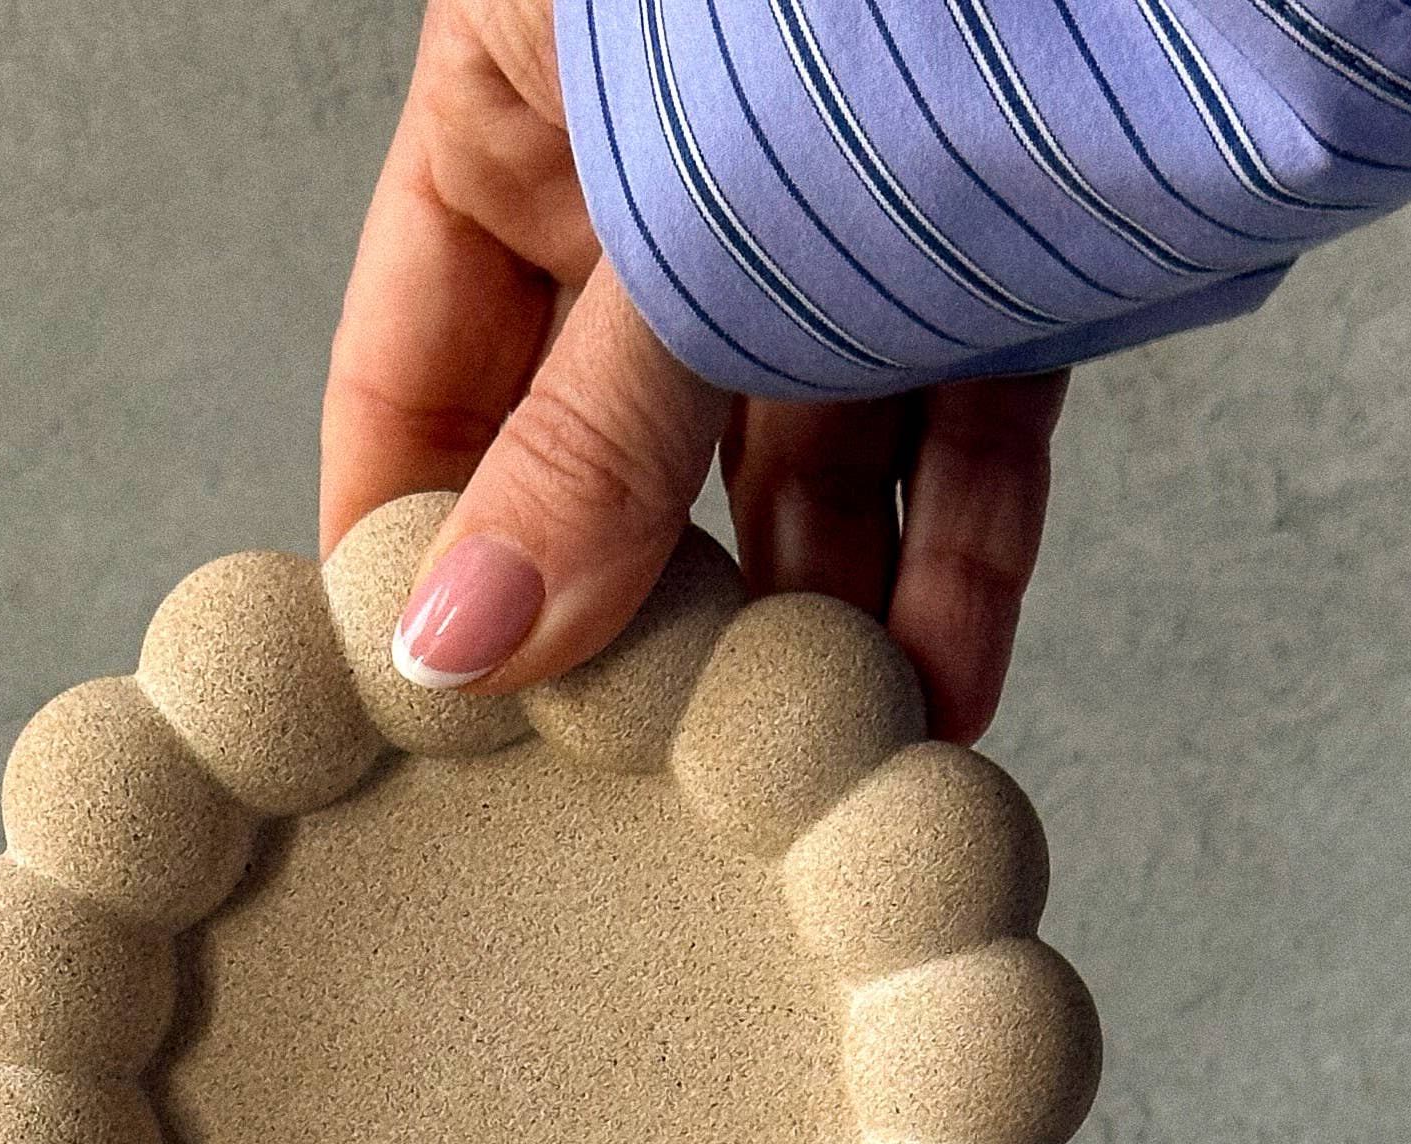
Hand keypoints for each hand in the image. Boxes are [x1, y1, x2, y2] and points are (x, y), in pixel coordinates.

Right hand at [321, 0, 1065, 736]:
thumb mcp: (682, 225)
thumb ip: (585, 445)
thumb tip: (465, 642)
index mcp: (519, 95)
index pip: (418, 370)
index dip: (428, 550)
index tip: (449, 725)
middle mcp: (660, 158)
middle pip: (610, 440)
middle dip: (645, 614)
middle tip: (651, 780)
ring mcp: (828, 201)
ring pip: (797, 455)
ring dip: (818, 618)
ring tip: (823, 760)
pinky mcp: (992, 240)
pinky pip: (949, 431)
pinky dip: (952, 563)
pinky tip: (942, 692)